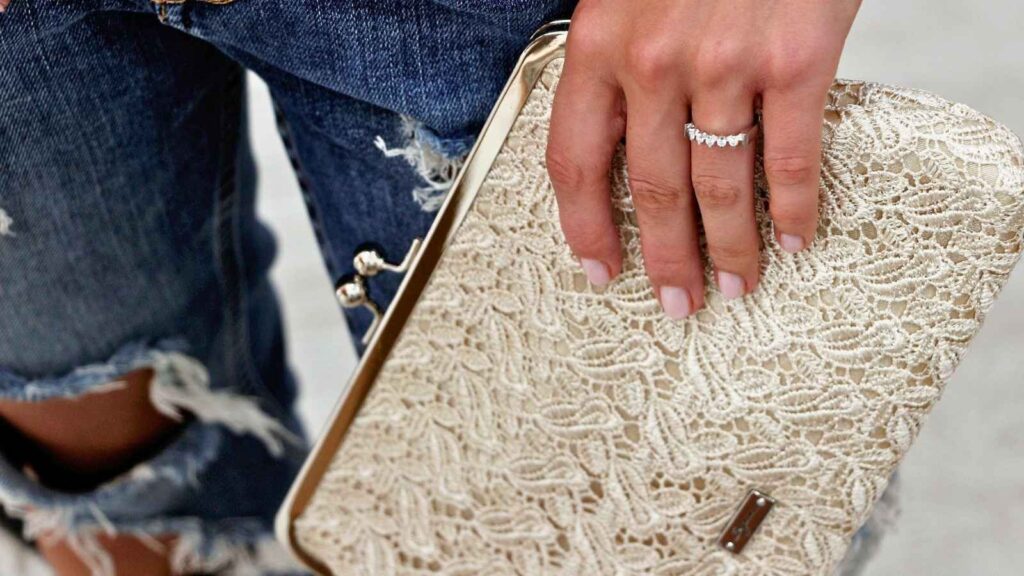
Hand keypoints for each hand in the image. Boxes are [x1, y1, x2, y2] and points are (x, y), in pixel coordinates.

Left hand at [547, 0, 860, 317]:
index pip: (576, 160)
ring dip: (729, 250)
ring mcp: (724, 64)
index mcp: (599, 43)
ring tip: (737, 286)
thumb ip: (619, 59)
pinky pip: (789, 157)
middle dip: (666, 259)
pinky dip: (792, 209)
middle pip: (652, 189)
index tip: (599, 270)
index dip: (584, 227)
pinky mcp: (794, 60)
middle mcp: (653, 62)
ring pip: (719, 186)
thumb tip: (625, 135)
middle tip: (677, 302)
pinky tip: (793, 240)